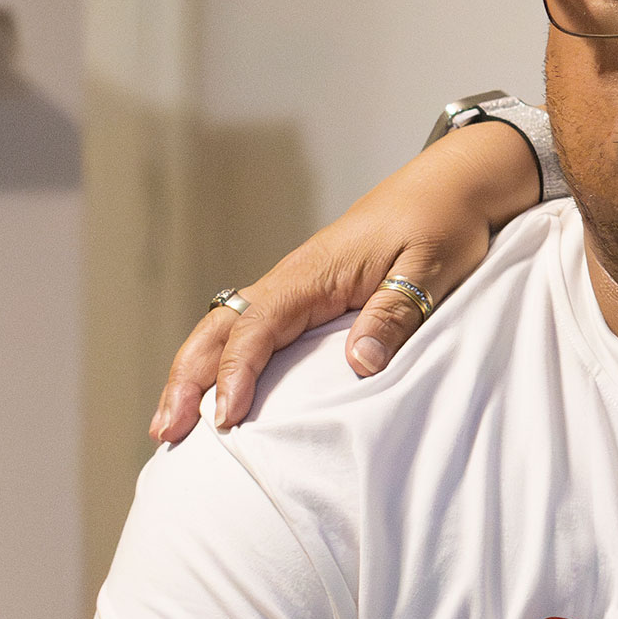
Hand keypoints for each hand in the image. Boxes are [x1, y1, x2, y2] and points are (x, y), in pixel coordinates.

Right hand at [151, 119, 537, 441]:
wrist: (452, 185)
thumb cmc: (444, 222)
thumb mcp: (430, 268)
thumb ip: (395, 313)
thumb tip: (359, 362)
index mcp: (313, 272)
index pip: (257, 327)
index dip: (235, 375)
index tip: (224, 420)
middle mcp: (293, 279)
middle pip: (220, 328)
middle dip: (187, 380)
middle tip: (165, 433)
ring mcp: (295, 286)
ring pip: (226, 329)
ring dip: (194, 373)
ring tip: (170, 424)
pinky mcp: (307, 295)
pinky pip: (251, 330)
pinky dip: (222, 361)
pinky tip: (214, 392)